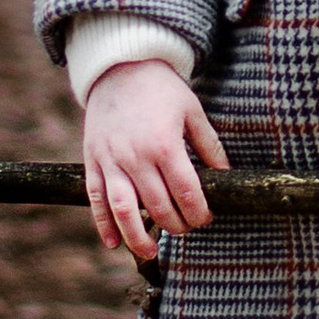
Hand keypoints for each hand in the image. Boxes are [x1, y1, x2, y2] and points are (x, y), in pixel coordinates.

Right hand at [82, 58, 230, 265]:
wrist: (121, 66)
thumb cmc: (162, 89)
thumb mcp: (192, 111)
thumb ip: (209, 146)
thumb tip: (224, 177)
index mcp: (165, 144)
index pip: (186, 192)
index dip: (199, 212)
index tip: (206, 217)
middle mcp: (136, 156)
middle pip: (157, 206)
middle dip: (176, 225)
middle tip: (186, 228)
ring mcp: (111, 159)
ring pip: (123, 209)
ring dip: (137, 237)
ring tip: (150, 252)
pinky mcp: (93, 160)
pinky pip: (95, 198)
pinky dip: (102, 223)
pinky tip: (113, 242)